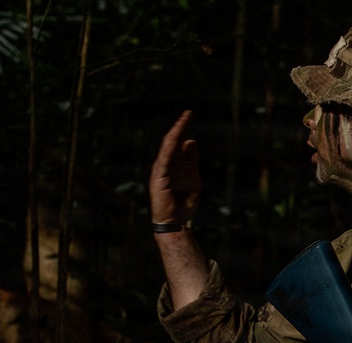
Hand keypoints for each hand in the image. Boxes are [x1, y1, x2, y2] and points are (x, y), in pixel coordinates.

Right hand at [150, 110, 200, 224]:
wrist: (176, 221)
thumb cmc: (183, 203)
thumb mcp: (192, 178)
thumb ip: (191, 161)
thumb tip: (190, 140)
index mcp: (172, 164)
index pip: (176, 142)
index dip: (182, 128)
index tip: (189, 115)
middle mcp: (164, 164)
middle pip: (171, 141)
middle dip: (179, 126)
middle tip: (188, 113)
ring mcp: (160, 170)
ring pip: (166, 147)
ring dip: (175, 133)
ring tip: (182, 121)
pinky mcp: (159, 178)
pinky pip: (164, 160)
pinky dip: (170, 148)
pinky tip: (176, 138)